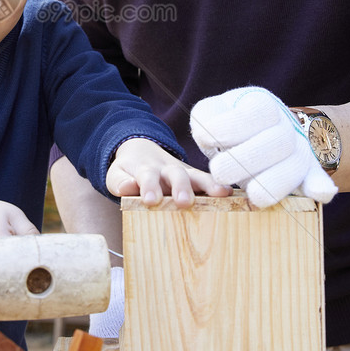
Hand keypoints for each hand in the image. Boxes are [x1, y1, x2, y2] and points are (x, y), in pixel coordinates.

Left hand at [106, 137, 229, 206]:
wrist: (142, 148)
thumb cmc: (130, 169)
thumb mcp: (116, 174)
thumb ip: (119, 181)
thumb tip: (128, 187)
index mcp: (146, 169)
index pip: (147, 176)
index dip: (149, 187)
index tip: (151, 200)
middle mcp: (167, 168)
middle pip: (176, 174)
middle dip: (181, 187)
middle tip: (184, 202)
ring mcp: (183, 172)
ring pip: (197, 175)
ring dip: (208, 184)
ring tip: (221, 194)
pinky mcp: (195, 177)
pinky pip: (209, 180)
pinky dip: (220, 185)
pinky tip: (233, 194)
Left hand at [190, 87, 337, 207]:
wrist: (258, 135)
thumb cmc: (227, 125)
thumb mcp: (213, 113)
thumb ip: (206, 118)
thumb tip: (205, 134)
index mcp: (263, 105)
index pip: (256, 112)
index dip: (230, 126)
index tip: (204, 138)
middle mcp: (285, 126)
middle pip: (278, 141)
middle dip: (247, 159)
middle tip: (218, 171)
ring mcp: (298, 150)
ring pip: (296, 164)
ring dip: (276, 181)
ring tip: (252, 194)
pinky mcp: (305, 174)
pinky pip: (317, 179)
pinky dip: (320, 187)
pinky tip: (320, 194)